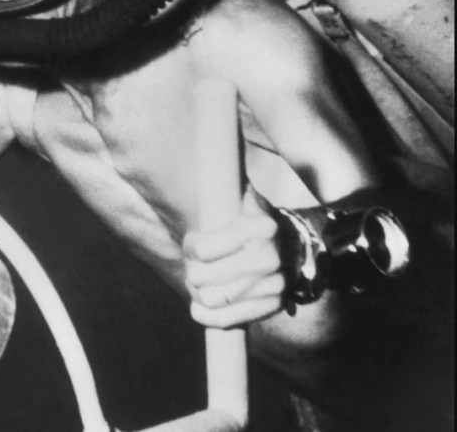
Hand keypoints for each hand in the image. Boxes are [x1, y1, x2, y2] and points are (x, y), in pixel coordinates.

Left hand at [182, 186, 285, 328]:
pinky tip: (201, 304)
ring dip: (196, 292)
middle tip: (193, 264)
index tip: (193, 242)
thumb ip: (221, 187)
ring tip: (199, 281)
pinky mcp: (272, 306)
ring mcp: (273, 285)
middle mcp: (269, 258)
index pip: (202, 250)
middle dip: (190, 271)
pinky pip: (224, 320)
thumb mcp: (241, 196)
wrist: (294, 246)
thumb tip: (201, 164)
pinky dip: (205, 315)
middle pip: (201, 277)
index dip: (191, 247)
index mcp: (260, 227)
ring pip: (210, 300)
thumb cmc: (254, 218)